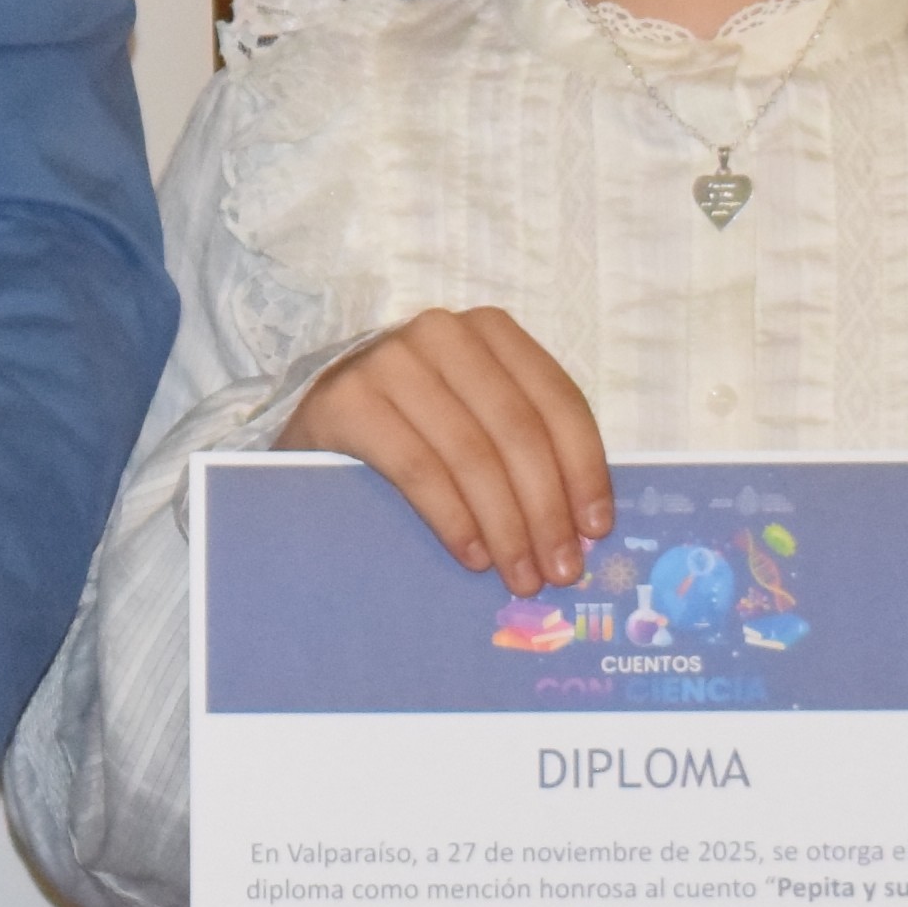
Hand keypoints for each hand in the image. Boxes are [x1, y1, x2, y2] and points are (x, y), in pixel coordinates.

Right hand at [281, 308, 611, 596]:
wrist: (310, 423)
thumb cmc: (408, 427)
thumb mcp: (472, 417)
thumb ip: (521, 446)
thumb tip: (584, 524)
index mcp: (489, 331)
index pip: (557, 399)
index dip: (585, 468)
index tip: (597, 529)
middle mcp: (442, 334)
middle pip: (518, 430)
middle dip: (547, 509)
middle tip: (561, 570)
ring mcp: (390, 362)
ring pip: (472, 453)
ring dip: (505, 526)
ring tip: (520, 576)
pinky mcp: (347, 401)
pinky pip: (419, 469)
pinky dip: (453, 519)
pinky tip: (471, 556)